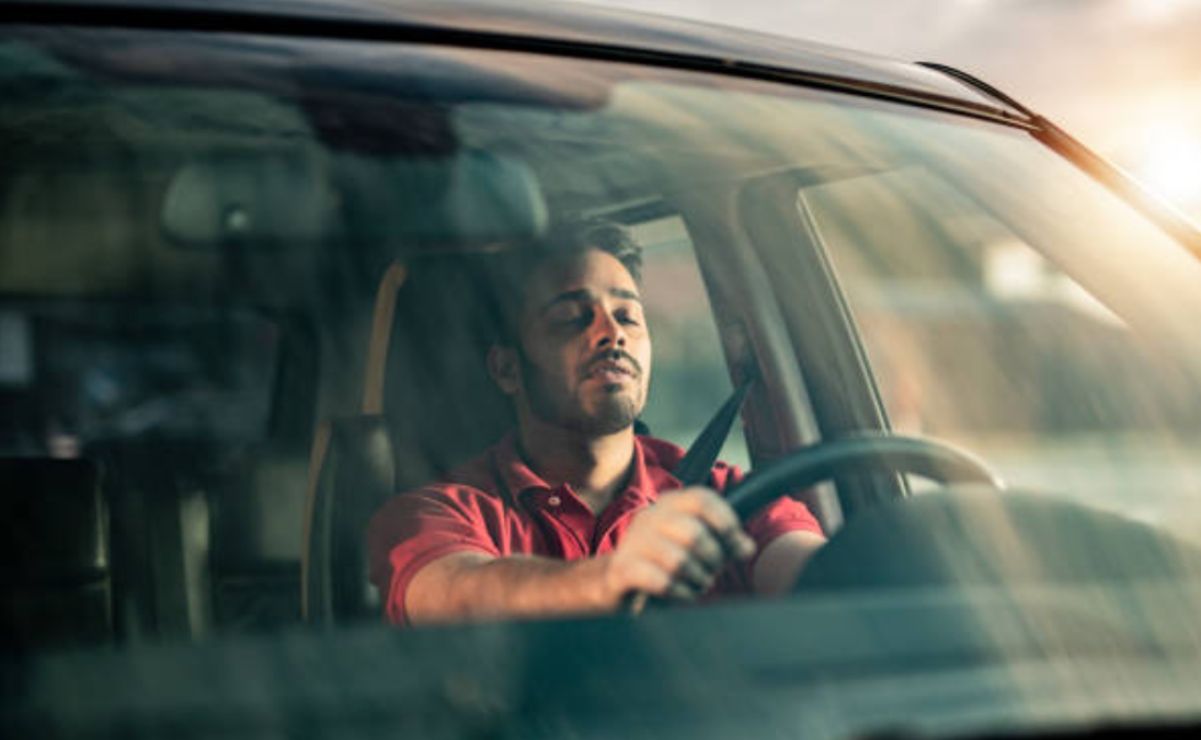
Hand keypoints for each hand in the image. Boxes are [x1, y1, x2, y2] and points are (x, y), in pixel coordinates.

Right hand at [602, 487, 755, 604]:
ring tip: (697, 584)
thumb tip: (746, 547)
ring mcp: (632, 543)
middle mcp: (648, 518)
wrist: (620, 582)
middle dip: (712, 559)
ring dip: (697, 579)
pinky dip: (679, 592)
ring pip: (678, 560)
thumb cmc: (665, 562)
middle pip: (694, 533)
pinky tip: (681, 594)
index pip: (701, 499)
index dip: (726, 522)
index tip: (740, 547)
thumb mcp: (695, 545)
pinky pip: (661, 582)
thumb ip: (723, 542)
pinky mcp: (622, 571)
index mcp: (668, 504)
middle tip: (712, 572)